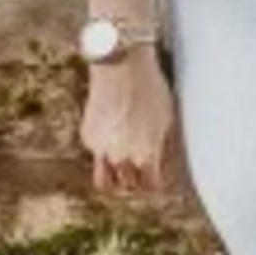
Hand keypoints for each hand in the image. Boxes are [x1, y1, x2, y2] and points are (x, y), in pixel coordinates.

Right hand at [81, 40, 178, 205]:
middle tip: (144, 179)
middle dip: (138, 186)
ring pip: (106, 182)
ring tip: (124, 175)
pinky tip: (114, 140)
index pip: (153, 187)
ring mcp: (101, 150)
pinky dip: (104, 155)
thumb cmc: (151, 88)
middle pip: (129, 188)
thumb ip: (165, 148)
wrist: (121, 66)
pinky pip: (96, 156)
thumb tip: (167, 168)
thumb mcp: (168, 119)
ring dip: (116, 183)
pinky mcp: (87, 138)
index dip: (159, 187)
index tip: (162, 184)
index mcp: (147, 154)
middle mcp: (122, 157)